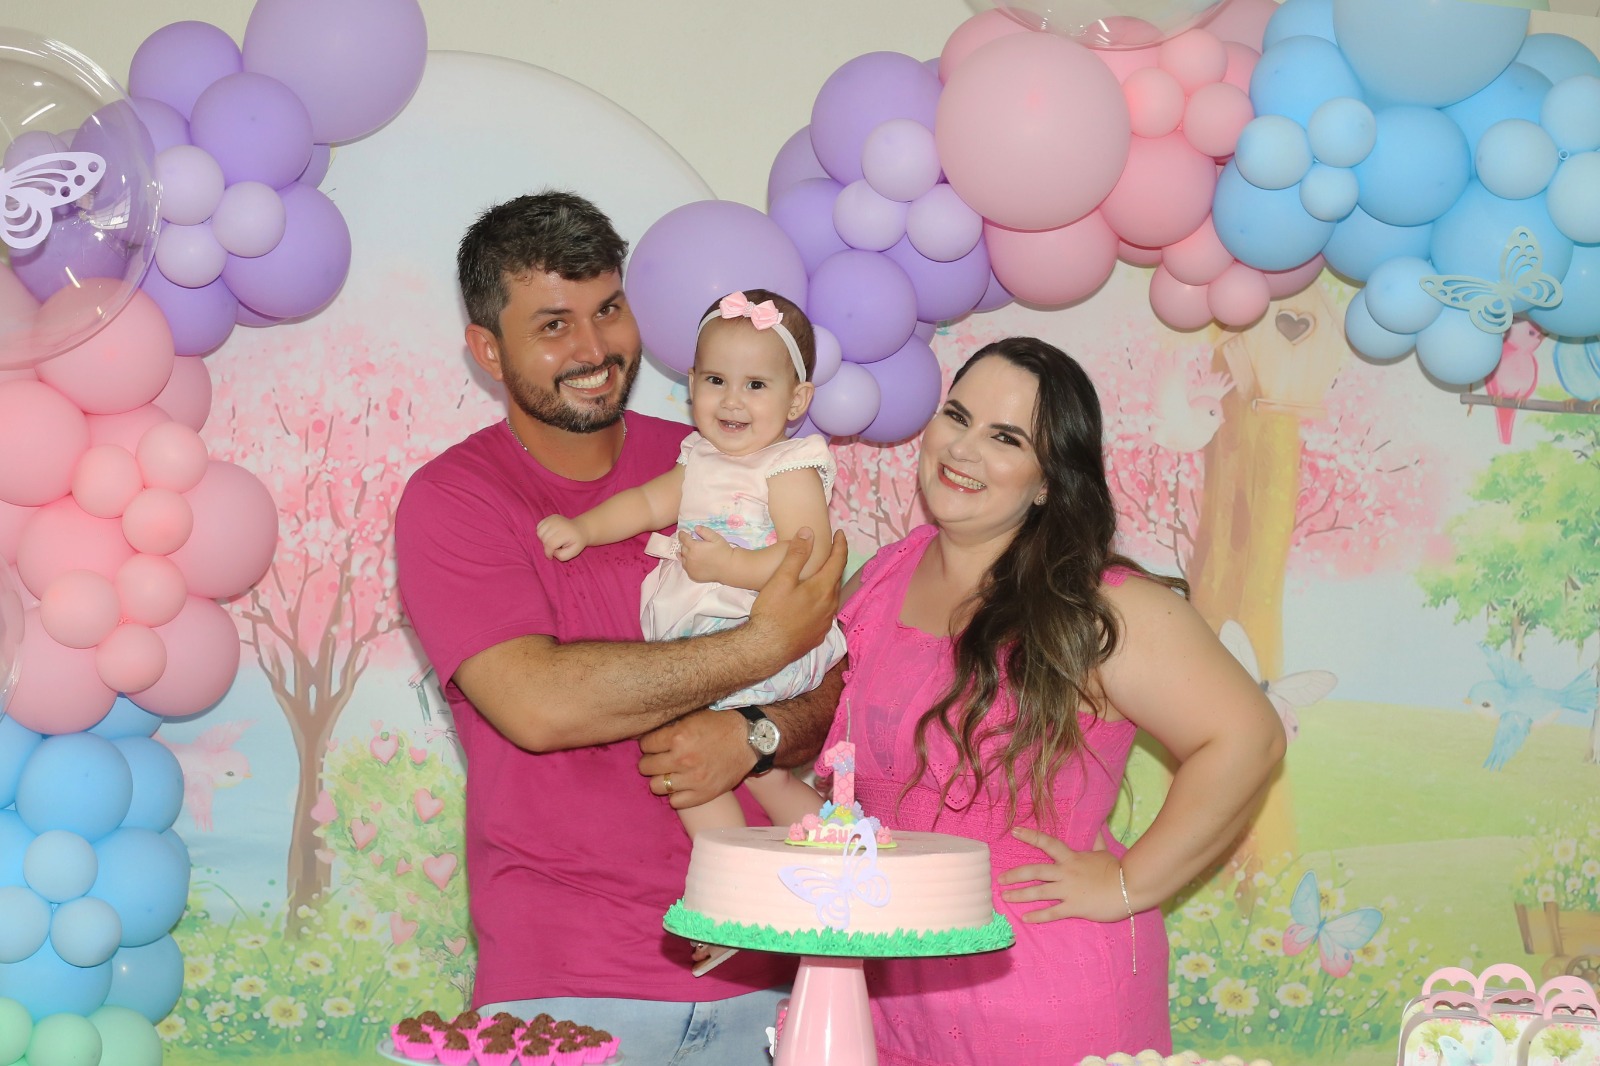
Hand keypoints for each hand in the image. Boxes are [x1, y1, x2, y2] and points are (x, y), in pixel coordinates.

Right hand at [535, 515, 585, 560]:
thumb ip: (561, 556)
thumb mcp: (573, 553)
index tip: (551, 557)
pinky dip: (542, 533)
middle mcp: (559, 524)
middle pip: (544, 538)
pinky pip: (539, 526)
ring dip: (543, 540)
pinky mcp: (550, 517)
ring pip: (539, 532)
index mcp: (566, 533)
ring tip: (552, 541)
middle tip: (554, 548)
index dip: (548, 553)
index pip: (550, 544)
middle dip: (547, 547)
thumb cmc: (576, 543)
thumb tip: (552, 551)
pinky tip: (550, 535)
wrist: (580, 529)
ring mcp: (554, 519)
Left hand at [638, 709, 752, 809]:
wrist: (751, 740)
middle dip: (650, 761)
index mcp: (678, 736)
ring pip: (656, 786)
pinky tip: (681, 786)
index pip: (645, 745)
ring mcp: (692, 779)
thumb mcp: (693, 717)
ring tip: (669, 774)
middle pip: (645, 767)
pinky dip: (675, 795)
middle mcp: (682, 759)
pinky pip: (675, 802)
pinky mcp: (703, 794)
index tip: (655, 745)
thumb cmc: (722, 725)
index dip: (649, 744)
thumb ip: (671, 727)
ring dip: (660, 779)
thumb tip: (646, 733)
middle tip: (659, 759)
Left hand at [678, 525, 734, 584]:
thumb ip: (705, 531)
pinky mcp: (692, 575)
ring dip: (684, 554)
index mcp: (694, 547)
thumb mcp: (716, 537)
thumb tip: (696, 528)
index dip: (682, 535)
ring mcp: (690, 567)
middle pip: (682, 548)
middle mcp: (689, 557)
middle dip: (685, 544)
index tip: (682, 533)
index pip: (683, 538)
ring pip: (682, 558)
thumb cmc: (723, 551)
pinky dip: (686, 563)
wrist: (728, 568)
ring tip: (689, 552)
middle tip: (689, 543)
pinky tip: (691, 561)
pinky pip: (685, 567)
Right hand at [747, 527, 847, 664]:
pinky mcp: (819, 635)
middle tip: (829, 551)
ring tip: (821, 574)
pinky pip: (826, 613)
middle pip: (836, 579)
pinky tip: (813, 602)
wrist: (766, 649)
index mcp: (823, 589)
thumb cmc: (772, 612)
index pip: (838, 561)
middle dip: (835, 563)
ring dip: (829, 583)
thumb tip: (809, 532)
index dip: (840, 545)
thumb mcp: (781, 579)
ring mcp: (826, 623)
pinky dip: (823, 601)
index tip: (840, 533)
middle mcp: (830, 606)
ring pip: (832, 597)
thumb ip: (796, 555)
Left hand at [997, 827, 1129, 923]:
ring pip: (1038, 892)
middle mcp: (1065, 872)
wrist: (1130, 887)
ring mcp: (1068, 890)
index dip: (1030, 836)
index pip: (1047, 843)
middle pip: (1034, 871)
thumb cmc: (1118, 869)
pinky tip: (1025, 918)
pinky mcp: (1074, 907)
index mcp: (1071, 858)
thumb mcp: (1104, 852)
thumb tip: (1098, 827)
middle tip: (1000, 879)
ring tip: (1005, 898)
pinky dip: (1037, 915)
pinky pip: (1052, 912)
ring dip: (1020, 895)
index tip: (1015, 831)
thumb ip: (1097, 841)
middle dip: (1015, 874)